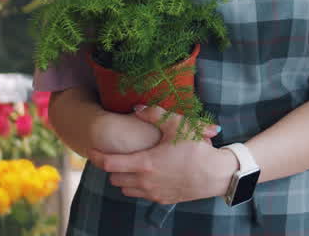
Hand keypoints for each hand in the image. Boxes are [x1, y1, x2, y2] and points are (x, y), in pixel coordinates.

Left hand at [96, 106, 231, 203]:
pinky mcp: (162, 199)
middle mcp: (145, 182)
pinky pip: (140, 195)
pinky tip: (148, 173)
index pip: (109, 163)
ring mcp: (153, 193)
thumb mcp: (177, 125)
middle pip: (114, 178)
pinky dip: (138, 186)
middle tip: (116, 154)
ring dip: (124, 178)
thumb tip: (136, 109)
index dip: (97, 156)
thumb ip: (154, 114)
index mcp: (144, 163)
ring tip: (132, 164)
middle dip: (112, 167)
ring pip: (125, 190)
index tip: (92, 149)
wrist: (217, 175)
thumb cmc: (197, 148)